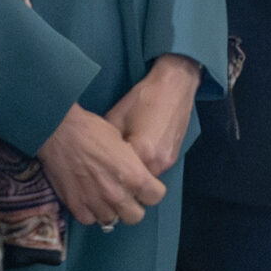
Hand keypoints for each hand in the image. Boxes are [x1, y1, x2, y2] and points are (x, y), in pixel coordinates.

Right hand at [38, 103, 164, 226]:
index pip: (155, 197)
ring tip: (103, 196)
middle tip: (125, 195)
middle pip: (135, 216)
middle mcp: (117, 194)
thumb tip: (135, 174)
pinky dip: (90, 212)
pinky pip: (89, 219)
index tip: (145, 187)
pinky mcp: (75, 206)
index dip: (151, 191)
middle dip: (132, 206)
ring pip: (111, 220)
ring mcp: (95, 202)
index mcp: (134, 175)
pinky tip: (88, 198)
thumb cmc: (91, 130)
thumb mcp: (123, 143)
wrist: (59, 131)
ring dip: (110, 210)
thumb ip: (132, 165)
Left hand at [106, 55, 202, 176]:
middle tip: (107, 172)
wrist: (173, 86)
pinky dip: (144, 168)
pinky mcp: (174, 158)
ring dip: (133, 176)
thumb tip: (98, 160)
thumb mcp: (114, 118)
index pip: (119, 178)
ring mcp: (168, 162)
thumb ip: (107, 144)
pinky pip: (155, 171)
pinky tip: (136, 156)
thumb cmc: (142, 99)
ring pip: (145, 180)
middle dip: (121, 180)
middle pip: (133, 184)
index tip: (96, 172)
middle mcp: (157, 162)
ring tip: (121, 163)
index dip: (106, 176)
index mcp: (141, 152)